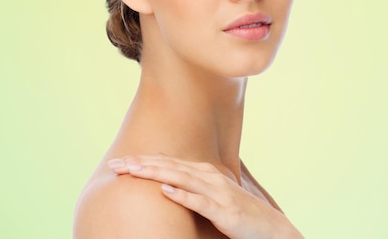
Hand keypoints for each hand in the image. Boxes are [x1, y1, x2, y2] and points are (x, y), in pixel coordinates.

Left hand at [108, 154, 302, 238]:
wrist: (271, 228)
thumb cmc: (239, 213)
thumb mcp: (213, 196)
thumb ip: (192, 187)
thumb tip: (165, 182)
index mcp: (206, 173)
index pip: (169, 163)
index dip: (143, 160)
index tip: (119, 161)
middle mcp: (210, 178)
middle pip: (171, 167)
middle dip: (142, 164)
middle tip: (116, 163)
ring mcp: (218, 194)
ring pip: (182, 179)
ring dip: (156, 173)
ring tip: (133, 170)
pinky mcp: (225, 212)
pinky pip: (201, 203)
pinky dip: (183, 195)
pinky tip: (166, 191)